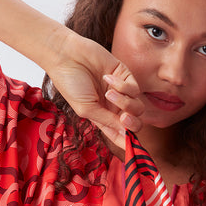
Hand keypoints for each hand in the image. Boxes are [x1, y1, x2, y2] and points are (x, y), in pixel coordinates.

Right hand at [47, 30, 143, 152]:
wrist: (67, 56)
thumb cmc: (70, 84)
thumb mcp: (87, 109)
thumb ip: (107, 121)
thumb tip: (126, 134)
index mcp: (103, 117)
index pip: (120, 135)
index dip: (128, 144)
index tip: (132, 149)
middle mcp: (114, 107)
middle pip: (135, 123)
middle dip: (132, 123)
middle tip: (123, 118)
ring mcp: (121, 92)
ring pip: (138, 107)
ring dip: (125, 102)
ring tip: (108, 92)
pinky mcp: (125, 76)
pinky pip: (134, 89)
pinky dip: (123, 86)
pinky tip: (107, 78)